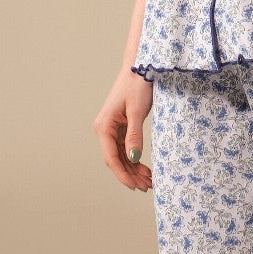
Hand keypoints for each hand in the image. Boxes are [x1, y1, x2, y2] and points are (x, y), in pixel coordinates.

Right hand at [93, 70, 153, 192]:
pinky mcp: (120, 127)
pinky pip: (126, 148)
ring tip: (149, 181)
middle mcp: (104, 130)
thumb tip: (133, 158)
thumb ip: (134, 136)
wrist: (140, 67)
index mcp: (104, 127)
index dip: (123, 174)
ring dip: (134, 169)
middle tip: (147, 186)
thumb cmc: (137, 85)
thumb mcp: (136, 112)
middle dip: (130, 174)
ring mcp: (112, 129)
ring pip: (121, 156)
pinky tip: (145, 169)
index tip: (134, 186)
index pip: (111, 158)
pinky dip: (135, 159)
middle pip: (116, 159)